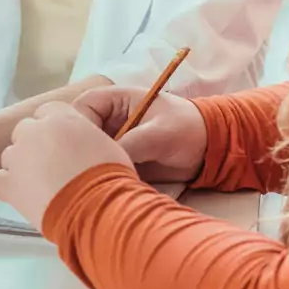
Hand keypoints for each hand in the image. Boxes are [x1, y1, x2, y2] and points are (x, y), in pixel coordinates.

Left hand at [0, 102, 131, 230]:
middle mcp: (34, 130)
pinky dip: (10, 187)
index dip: (54, 129)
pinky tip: (27, 196)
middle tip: (53, 166)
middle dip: (35, 145)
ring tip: (42, 185)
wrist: (98, 207)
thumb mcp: (105, 143)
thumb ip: (85, 135)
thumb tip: (82, 144)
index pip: (47, 112)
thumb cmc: (110, 176)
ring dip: (23, 166)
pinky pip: (0, 180)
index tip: (63, 144)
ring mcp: (17, 156)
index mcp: (61, 116)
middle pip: (25, 131)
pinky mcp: (7, 183)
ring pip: (11, 155)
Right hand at [72, 87, 206, 183]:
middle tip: (91, 169)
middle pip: (82, 132)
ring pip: (91, 153)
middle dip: (83, 150)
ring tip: (100, 181)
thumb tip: (108, 159)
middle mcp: (111, 120)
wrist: (210, 150)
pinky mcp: (121, 160)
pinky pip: (104, 169)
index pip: (85, 106)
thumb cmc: (188, 129)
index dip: (79, 124)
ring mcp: (115, 141)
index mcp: (118, 100)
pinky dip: (104, 178)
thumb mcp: (161, 133)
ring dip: (93, 166)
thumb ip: (133, 143)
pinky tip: (108, 187)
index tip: (84, 146)